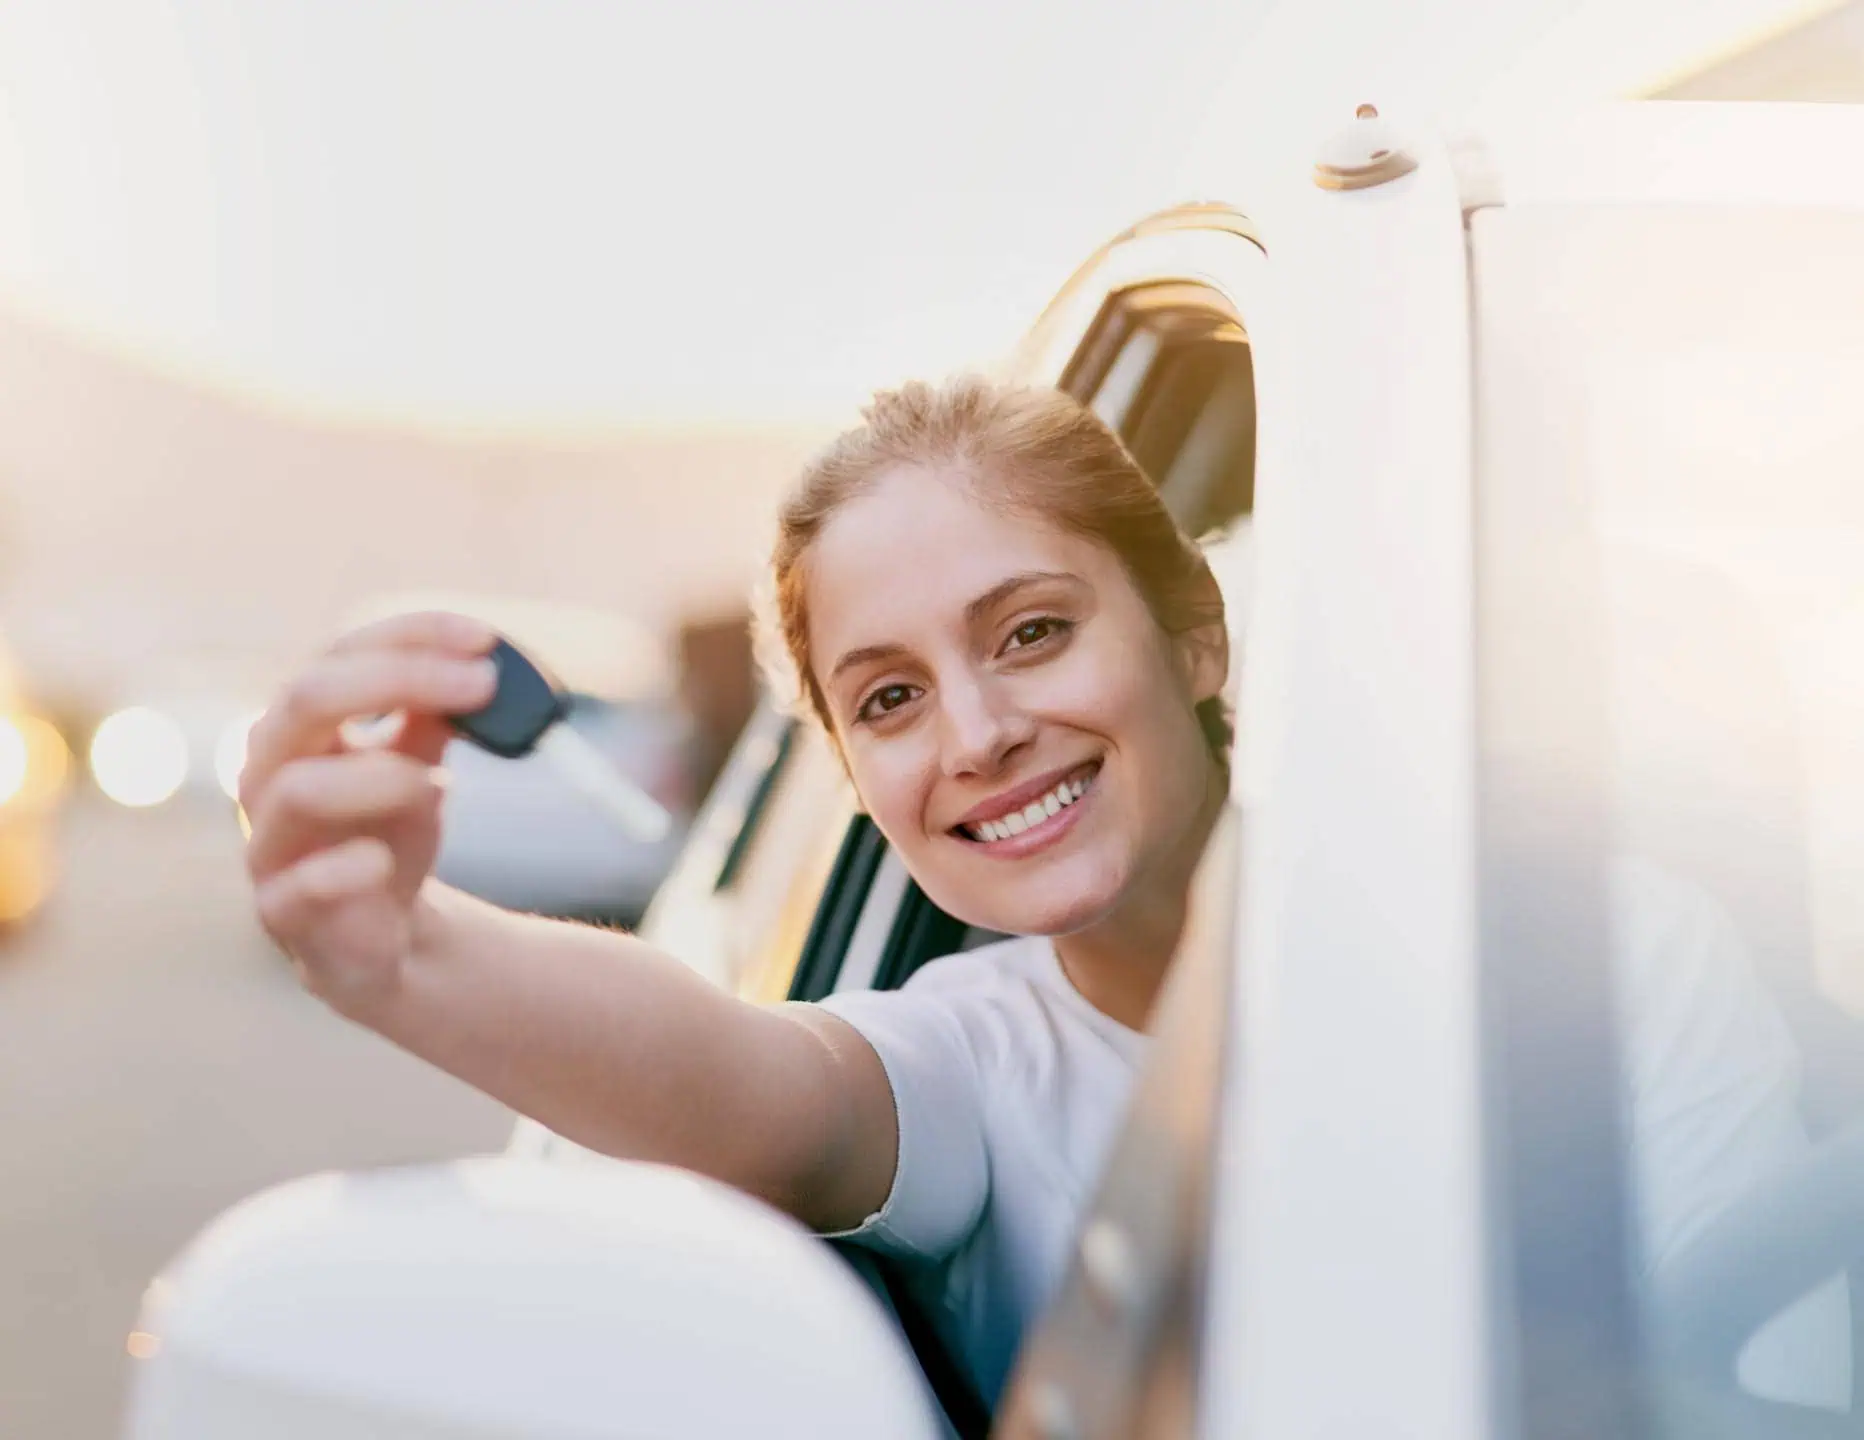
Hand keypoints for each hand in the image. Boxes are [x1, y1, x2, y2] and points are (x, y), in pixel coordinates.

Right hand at [241, 612, 497, 1010]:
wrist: (383, 933)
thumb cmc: (391, 832)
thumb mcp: (420, 762)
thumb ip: (437, 715)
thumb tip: (479, 662)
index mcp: (302, 726)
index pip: (342, 654)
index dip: (411, 637)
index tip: (486, 639)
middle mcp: (271, 772)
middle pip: (307, 698)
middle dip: (398, 679)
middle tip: (483, 684)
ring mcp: (269, 843)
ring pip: (297, 788)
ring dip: (381, 775)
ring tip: (441, 785)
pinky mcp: (283, 913)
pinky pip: (296, 888)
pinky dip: (343, 869)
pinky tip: (380, 862)